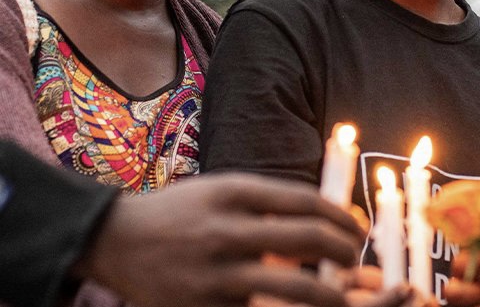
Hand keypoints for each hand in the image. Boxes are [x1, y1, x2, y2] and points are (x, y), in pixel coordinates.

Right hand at [76, 171, 364, 306]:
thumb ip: (271, 200)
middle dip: (344, 250)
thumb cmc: (183, 210)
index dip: (341, 216)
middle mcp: (227, 231)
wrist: (117, 240)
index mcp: (236, 193)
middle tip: (356, 255)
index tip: (356, 226)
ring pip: (291, 286)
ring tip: (342, 294)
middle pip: (306, 239)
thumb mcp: (226, 189)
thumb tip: (327, 217)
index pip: (306, 202)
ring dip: (328, 292)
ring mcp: (216, 274)